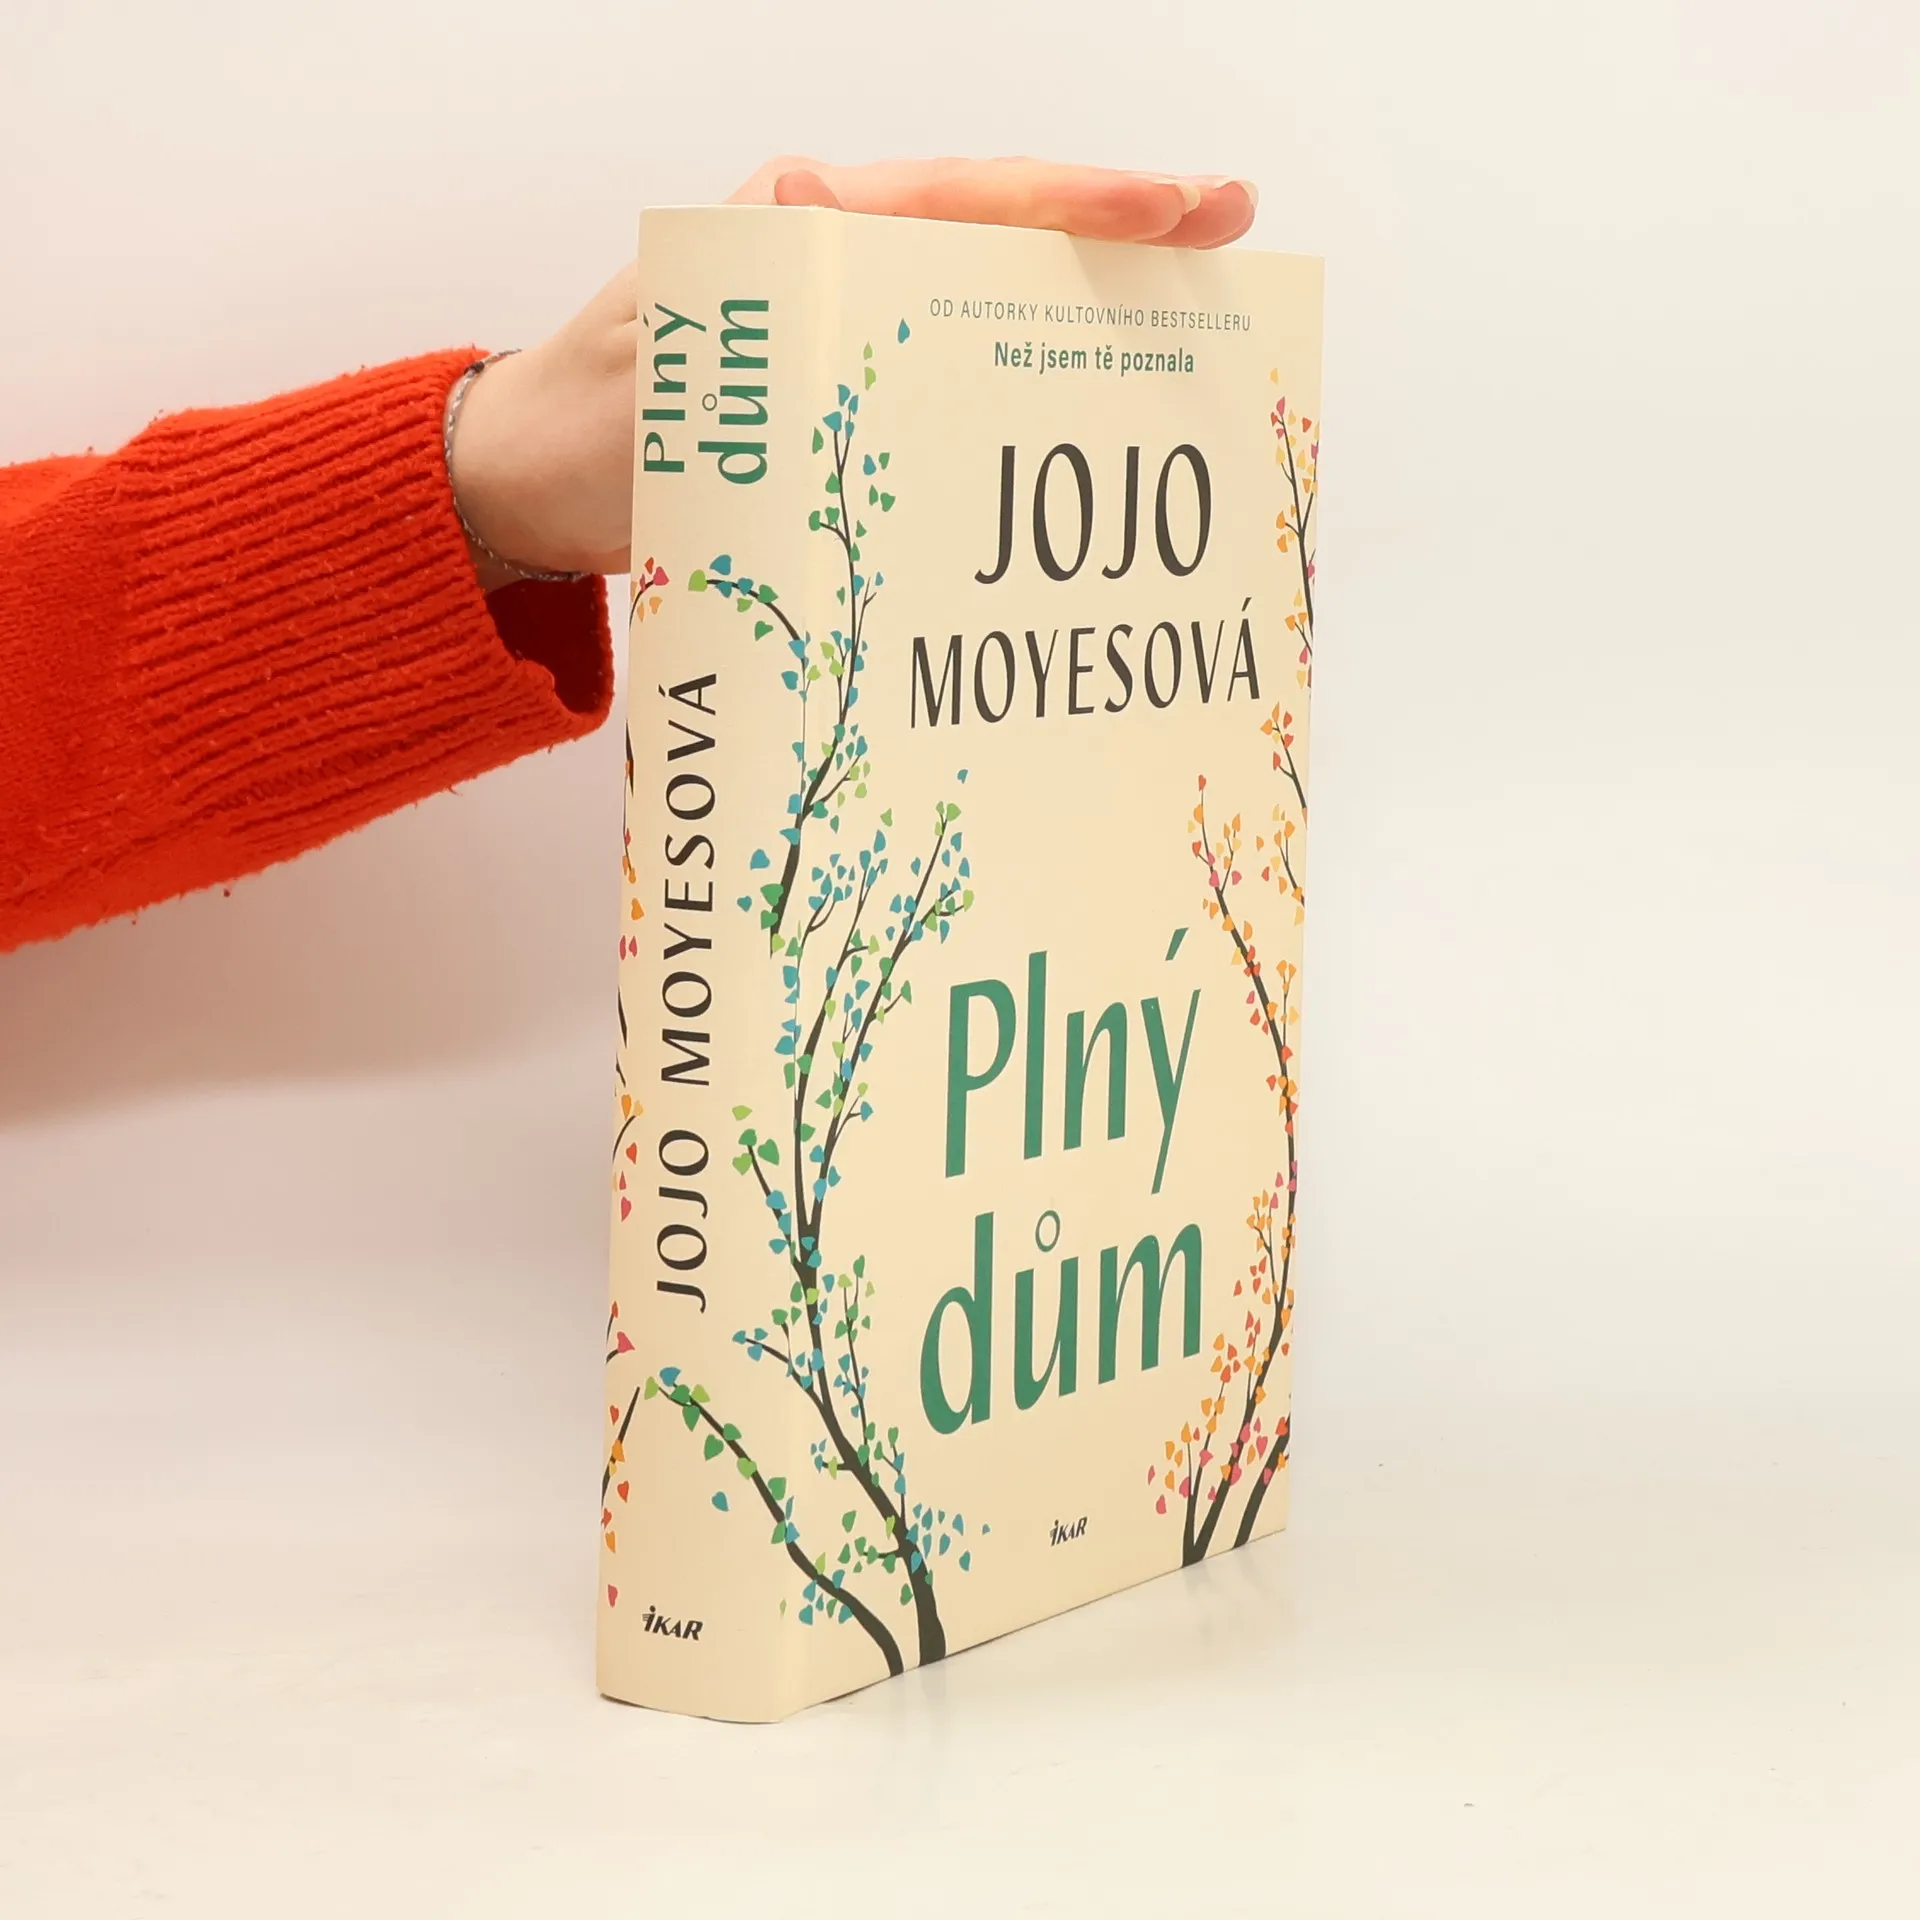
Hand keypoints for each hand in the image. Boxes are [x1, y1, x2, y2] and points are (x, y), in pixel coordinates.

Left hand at [450, 158, 1258, 584]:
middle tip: (1228, 230)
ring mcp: (839, 304)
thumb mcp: (677, 411)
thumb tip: (886, 415)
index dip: (1079, 203)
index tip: (1178, 208)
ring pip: (986, 280)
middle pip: (997, 222)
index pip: (962, 195)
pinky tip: (1086, 389)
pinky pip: (951, 344)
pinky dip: (1023, 360)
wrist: (520, 481)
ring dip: (1083, 296)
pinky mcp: (842, 367)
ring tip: (1191, 308)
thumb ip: (771, 394)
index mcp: (791, 220)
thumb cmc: (580, 437)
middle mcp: (827, 244)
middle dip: (1115, 228)